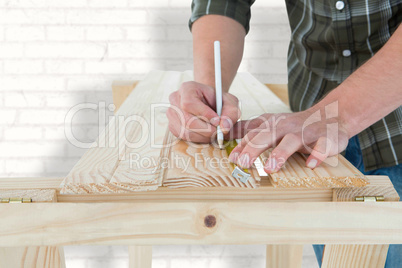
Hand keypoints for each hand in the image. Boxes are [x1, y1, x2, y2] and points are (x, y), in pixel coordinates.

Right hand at [167, 81, 240, 142]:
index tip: (217, 121)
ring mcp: (172, 114)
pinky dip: (198, 139)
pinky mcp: (173, 126)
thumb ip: (231, 112)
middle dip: (205, 129)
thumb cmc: (218, 101)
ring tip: (215, 133)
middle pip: (186, 120)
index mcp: (187, 88)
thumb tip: (224, 127)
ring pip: (185, 132)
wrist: (209, 104)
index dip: (203, 114)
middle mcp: (175, 100)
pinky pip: (184, 138)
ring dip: (203, 137)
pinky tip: (206, 134)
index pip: (189, 103)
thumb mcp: (230, 102)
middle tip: (219, 132)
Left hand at [228, 108, 349, 172]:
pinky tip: (311, 164)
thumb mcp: (269, 124)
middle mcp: (286, 126)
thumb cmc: (293, 126)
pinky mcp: (325, 138)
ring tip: (270, 168)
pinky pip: (321, 146)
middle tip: (242, 163)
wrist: (330, 115)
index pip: (252, 133)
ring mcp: (305, 132)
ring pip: (291, 142)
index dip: (240, 145)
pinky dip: (317, 155)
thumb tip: (223, 135)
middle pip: (267, 135)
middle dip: (253, 148)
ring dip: (280, 154)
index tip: (231, 158)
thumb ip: (247, 130)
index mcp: (271, 123)